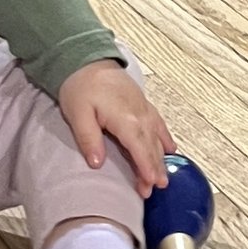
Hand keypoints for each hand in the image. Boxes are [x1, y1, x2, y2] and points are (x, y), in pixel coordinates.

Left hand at [58, 59, 171, 193]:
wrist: (86, 59)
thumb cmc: (81, 85)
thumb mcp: (78, 114)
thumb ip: (88, 138)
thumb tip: (97, 163)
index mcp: (124, 117)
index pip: (139, 147)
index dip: (146, 167)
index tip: (150, 184)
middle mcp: (139, 113)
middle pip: (150, 146)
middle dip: (154, 168)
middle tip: (155, 188)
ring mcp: (143, 108)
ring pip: (156, 137)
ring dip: (160, 158)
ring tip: (163, 177)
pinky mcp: (142, 104)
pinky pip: (158, 124)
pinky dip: (165, 138)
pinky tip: (169, 150)